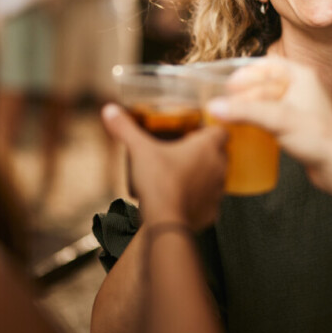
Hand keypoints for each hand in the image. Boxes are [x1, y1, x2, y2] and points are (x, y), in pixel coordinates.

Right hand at [102, 104, 227, 229]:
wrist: (165, 222)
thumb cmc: (158, 183)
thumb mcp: (139, 150)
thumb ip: (125, 128)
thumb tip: (110, 111)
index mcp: (207, 147)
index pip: (221, 131)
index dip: (210, 130)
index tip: (196, 132)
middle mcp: (218, 167)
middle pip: (220, 154)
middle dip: (205, 152)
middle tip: (184, 152)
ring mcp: (217, 191)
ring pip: (215, 178)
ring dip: (203, 175)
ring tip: (180, 175)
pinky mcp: (212, 212)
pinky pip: (209, 201)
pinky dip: (198, 199)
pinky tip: (181, 198)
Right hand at [206, 59, 331, 191]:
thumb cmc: (320, 139)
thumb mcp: (279, 119)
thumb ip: (246, 111)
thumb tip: (215, 106)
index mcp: (300, 75)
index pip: (267, 65)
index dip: (245, 73)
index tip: (226, 84)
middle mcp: (300, 87)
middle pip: (263, 83)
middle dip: (242, 93)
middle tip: (222, 102)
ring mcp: (297, 106)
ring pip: (265, 101)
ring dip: (247, 107)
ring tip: (229, 115)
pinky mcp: (295, 124)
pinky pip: (269, 115)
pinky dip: (256, 119)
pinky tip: (245, 127)